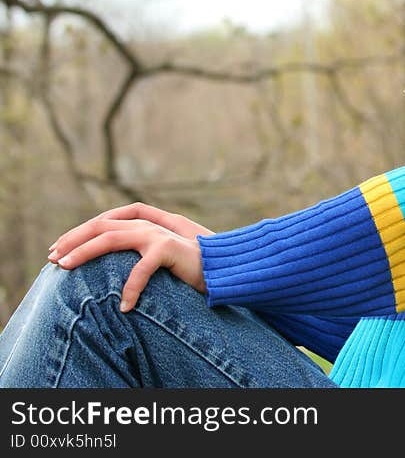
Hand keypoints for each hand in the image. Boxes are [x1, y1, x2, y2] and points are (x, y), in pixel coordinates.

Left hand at [48, 202, 213, 312]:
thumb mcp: (168, 254)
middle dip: (73, 239)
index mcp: (150, 222)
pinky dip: (130, 288)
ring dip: (83, 253)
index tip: (60, 248)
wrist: (230, 266)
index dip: (81, 231)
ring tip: (63, 268)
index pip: (107, 219)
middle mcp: (152, 224)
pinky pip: (140, 269)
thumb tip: (117, 263)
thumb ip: (146, 250)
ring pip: (111, 237)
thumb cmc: (200, 265)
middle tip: (52, 258)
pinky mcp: (169, 249)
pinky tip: (124, 306)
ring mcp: (160, 234)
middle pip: (102, 225)